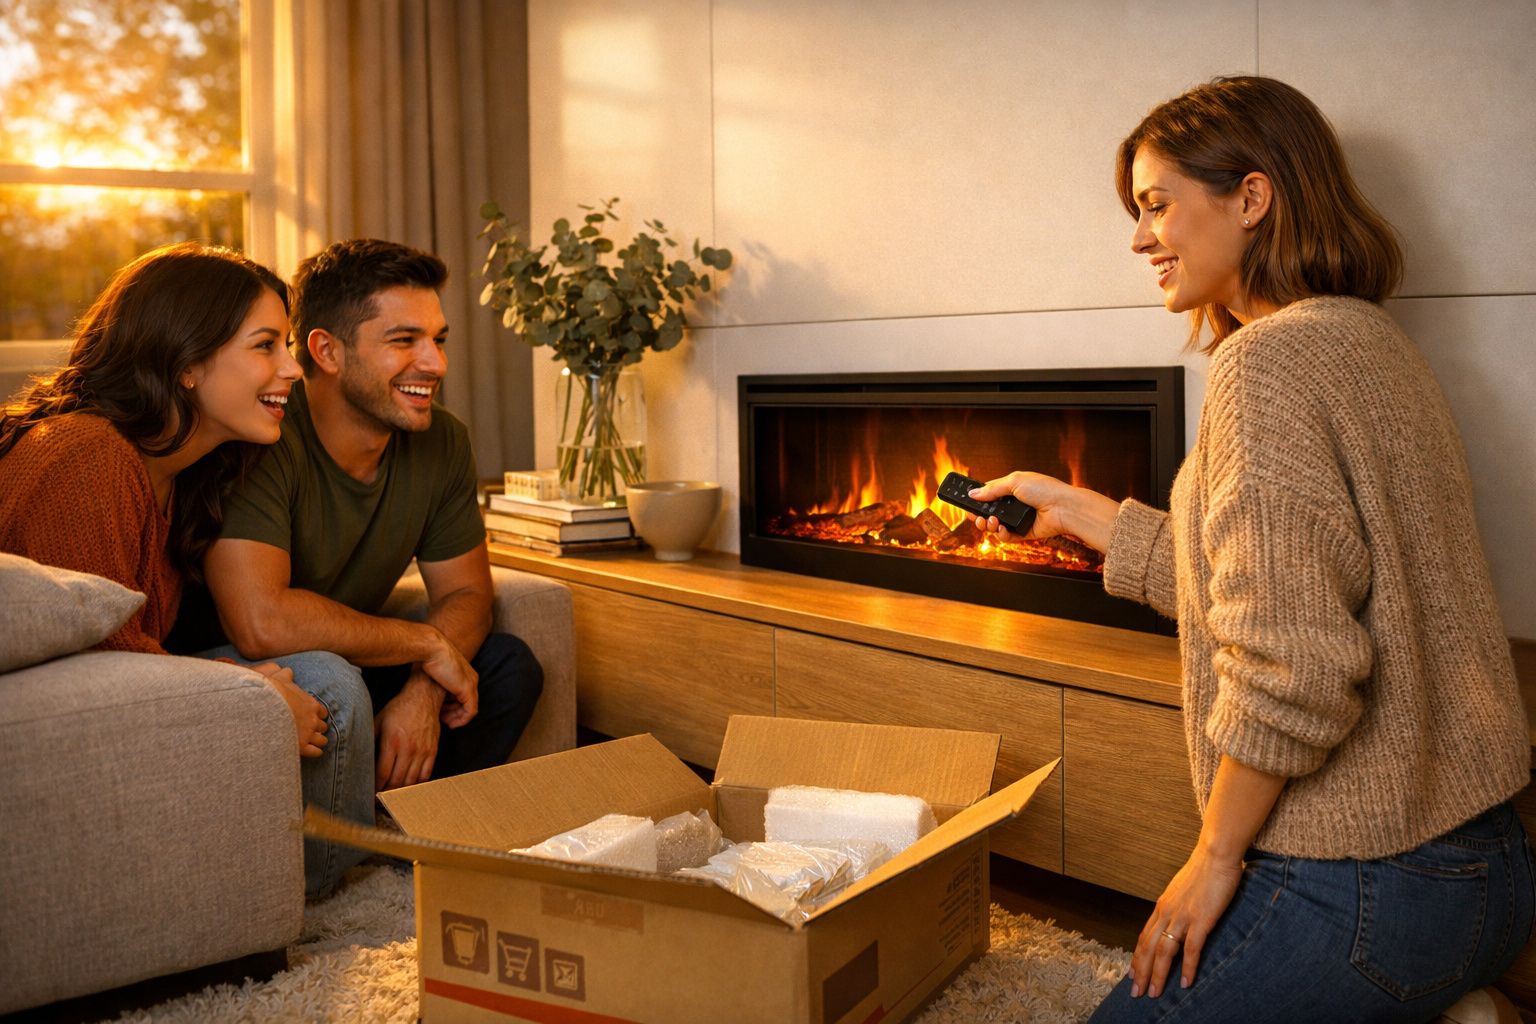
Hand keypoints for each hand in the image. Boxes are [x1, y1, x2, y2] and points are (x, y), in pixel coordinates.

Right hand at [253, 661, 328, 757]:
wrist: (263, 709)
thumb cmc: (271, 693)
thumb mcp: (280, 680)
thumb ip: (286, 676)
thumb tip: (287, 670)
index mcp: (311, 704)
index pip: (322, 712)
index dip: (317, 715)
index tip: (312, 718)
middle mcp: (313, 720)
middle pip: (322, 726)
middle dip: (317, 728)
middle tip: (311, 731)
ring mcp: (309, 734)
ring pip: (322, 740)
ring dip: (318, 741)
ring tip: (313, 743)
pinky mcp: (302, 746)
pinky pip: (316, 752)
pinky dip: (315, 752)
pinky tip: (311, 751)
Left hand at [374, 672, 443, 789]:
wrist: (423, 697)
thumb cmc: (399, 708)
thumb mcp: (378, 720)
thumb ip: (370, 738)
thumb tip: (359, 756)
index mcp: (392, 741)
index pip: (382, 773)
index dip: (376, 787)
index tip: (371, 794)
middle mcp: (408, 748)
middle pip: (397, 780)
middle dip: (387, 793)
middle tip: (380, 800)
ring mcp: (422, 751)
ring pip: (411, 781)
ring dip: (401, 791)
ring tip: (393, 796)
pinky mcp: (433, 751)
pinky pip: (425, 775)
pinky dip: (416, 784)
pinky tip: (409, 787)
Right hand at [418, 630, 479, 722]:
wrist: (431, 648)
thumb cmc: (426, 658)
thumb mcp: (432, 673)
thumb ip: (434, 683)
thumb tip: (425, 691)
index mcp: (463, 673)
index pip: (462, 695)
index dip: (451, 706)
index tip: (439, 712)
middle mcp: (471, 678)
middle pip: (467, 703)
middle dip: (454, 714)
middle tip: (442, 720)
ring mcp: (471, 684)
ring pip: (469, 709)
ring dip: (456, 718)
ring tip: (444, 722)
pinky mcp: (467, 690)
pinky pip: (470, 712)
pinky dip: (461, 720)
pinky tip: (450, 724)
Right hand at [968, 471, 1119, 552]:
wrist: (1064, 508)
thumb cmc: (1044, 490)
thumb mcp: (1015, 481)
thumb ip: (992, 489)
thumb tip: (972, 494)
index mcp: (1011, 489)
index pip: (988, 495)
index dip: (976, 500)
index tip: (966, 503)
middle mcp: (1014, 505)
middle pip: (988, 513)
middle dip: (979, 516)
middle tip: (976, 517)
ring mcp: (1018, 519)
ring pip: (994, 526)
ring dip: (988, 525)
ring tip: (992, 522)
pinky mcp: (1023, 533)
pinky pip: (1006, 537)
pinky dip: (1002, 535)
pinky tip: (1003, 529)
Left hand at [1129, 846, 1244, 998]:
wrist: (1215, 853)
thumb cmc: (1202, 871)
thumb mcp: (1181, 890)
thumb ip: (1176, 907)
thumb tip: (1173, 920)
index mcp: (1162, 907)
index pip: (1143, 937)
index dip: (1137, 958)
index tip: (1132, 975)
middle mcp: (1167, 913)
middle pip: (1148, 948)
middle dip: (1141, 973)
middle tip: (1136, 993)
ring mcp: (1182, 916)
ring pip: (1164, 951)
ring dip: (1158, 975)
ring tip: (1154, 993)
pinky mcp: (1201, 919)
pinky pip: (1191, 948)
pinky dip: (1187, 967)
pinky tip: (1185, 982)